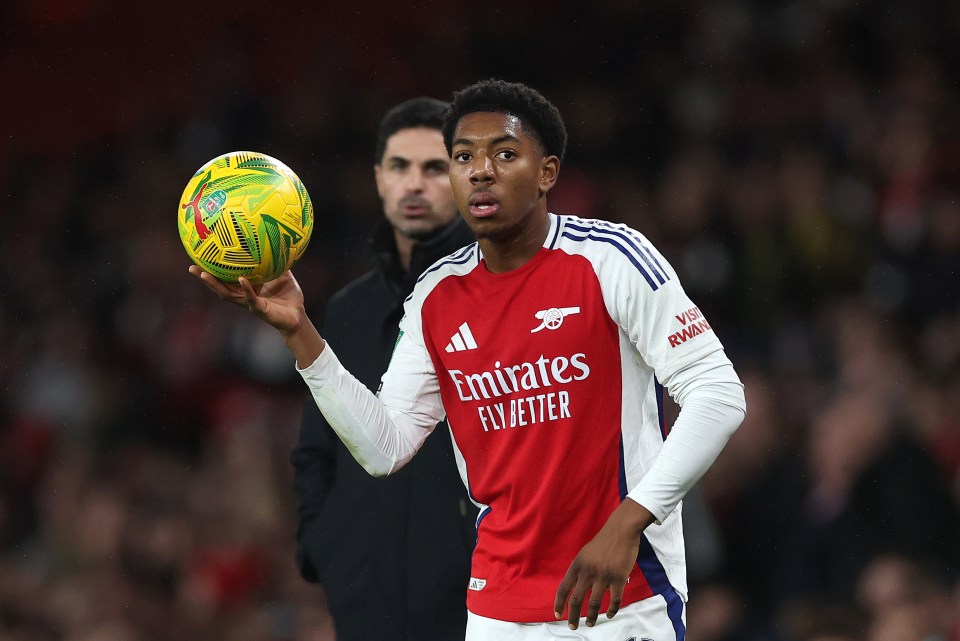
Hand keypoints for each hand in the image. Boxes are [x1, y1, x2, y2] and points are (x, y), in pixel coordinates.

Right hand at [187, 266, 304, 334]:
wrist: (298, 316)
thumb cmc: (289, 297)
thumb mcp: (283, 274)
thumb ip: (278, 261)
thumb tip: (277, 241)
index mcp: (247, 287)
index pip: (227, 277)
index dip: (214, 269)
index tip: (201, 257)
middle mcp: (243, 295)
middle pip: (219, 286)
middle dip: (205, 278)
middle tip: (191, 267)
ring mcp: (248, 303)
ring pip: (228, 294)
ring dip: (215, 285)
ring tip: (204, 274)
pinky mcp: (258, 309)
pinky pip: (250, 297)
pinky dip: (246, 288)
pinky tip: (241, 279)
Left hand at [553, 499, 653, 629]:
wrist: (621, 531)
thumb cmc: (603, 542)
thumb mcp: (585, 554)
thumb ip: (580, 570)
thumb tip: (576, 587)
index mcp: (577, 565)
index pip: (563, 588)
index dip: (559, 603)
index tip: (557, 614)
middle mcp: (588, 572)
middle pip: (576, 600)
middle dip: (572, 616)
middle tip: (572, 626)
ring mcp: (603, 576)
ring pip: (594, 603)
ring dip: (592, 617)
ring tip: (590, 623)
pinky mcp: (618, 578)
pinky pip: (614, 600)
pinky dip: (612, 610)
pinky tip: (610, 614)